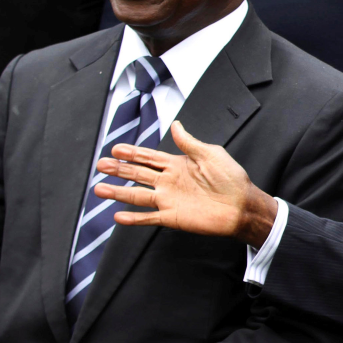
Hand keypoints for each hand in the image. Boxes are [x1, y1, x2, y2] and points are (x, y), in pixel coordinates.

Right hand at [93, 121, 277, 247]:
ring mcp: (170, 200)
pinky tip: (117, 217)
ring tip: (99, 189)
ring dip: (118, 192)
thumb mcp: (211, 154)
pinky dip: (134, 219)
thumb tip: (175, 124)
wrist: (242, 205)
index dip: (132, 153)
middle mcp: (170, 182)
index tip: (115, 149)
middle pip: (138, 174)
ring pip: (137, 195)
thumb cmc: (231, 178)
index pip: (149, 157)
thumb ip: (189, 142)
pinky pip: (149, 218)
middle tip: (101, 165)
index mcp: (178, 165)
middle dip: (119, 169)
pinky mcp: (173, 217)